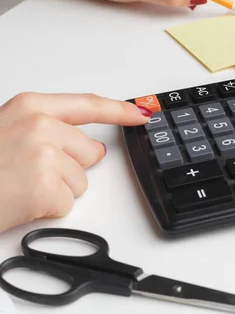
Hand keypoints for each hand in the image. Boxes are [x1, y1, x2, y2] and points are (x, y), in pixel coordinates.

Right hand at [0, 93, 151, 232]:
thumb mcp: (8, 130)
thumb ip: (50, 130)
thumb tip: (92, 147)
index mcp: (31, 106)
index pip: (89, 105)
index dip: (119, 110)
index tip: (142, 113)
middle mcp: (42, 126)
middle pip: (90, 152)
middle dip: (70, 167)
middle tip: (29, 171)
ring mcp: (45, 155)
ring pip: (82, 180)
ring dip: (58, 189)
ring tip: (21, 185)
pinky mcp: (46, 186)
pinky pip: (69, 202)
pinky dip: (49, 208)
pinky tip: (22, 200)